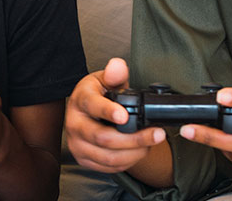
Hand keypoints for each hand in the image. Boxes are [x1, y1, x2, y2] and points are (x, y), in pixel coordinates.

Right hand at [63, 57, 166, 172]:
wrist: (86, 114)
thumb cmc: (98, 95)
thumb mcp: (105, 80)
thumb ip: (115, 74)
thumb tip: (118, 65)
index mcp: (80, 100)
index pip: (92, 106)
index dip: (108, 111)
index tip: (125, 116)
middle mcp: (74, 124)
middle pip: (103, 138)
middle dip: (134, 138)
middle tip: (157, 134)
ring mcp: (77, 144)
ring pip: (108, 156)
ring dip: (135, 152)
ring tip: (152, 143)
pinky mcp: (83, 159)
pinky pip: (108, 167)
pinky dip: (128, 162)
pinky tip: (139, 151)